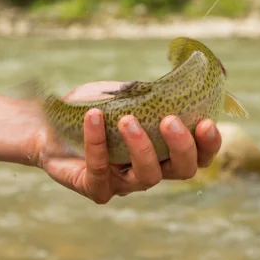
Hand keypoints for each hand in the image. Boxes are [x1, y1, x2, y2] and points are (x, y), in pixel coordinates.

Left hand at [30, 81, 221, 203]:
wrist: (51, 124)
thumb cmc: (96, 107)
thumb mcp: (129, 93)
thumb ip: (158, 88)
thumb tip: (201, 70)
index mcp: (167, 150)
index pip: (200, 155)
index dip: (209, 144)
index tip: (206, 123)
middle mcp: (152, 170)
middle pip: (183, 171)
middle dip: (181, 147)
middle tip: (169, 120)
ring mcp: (126, 183)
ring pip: (147, 177)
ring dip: (141, 147)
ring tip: (127, 120)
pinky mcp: (97, 188)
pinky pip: (100, 171)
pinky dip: (97, 142)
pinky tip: (93, 116)